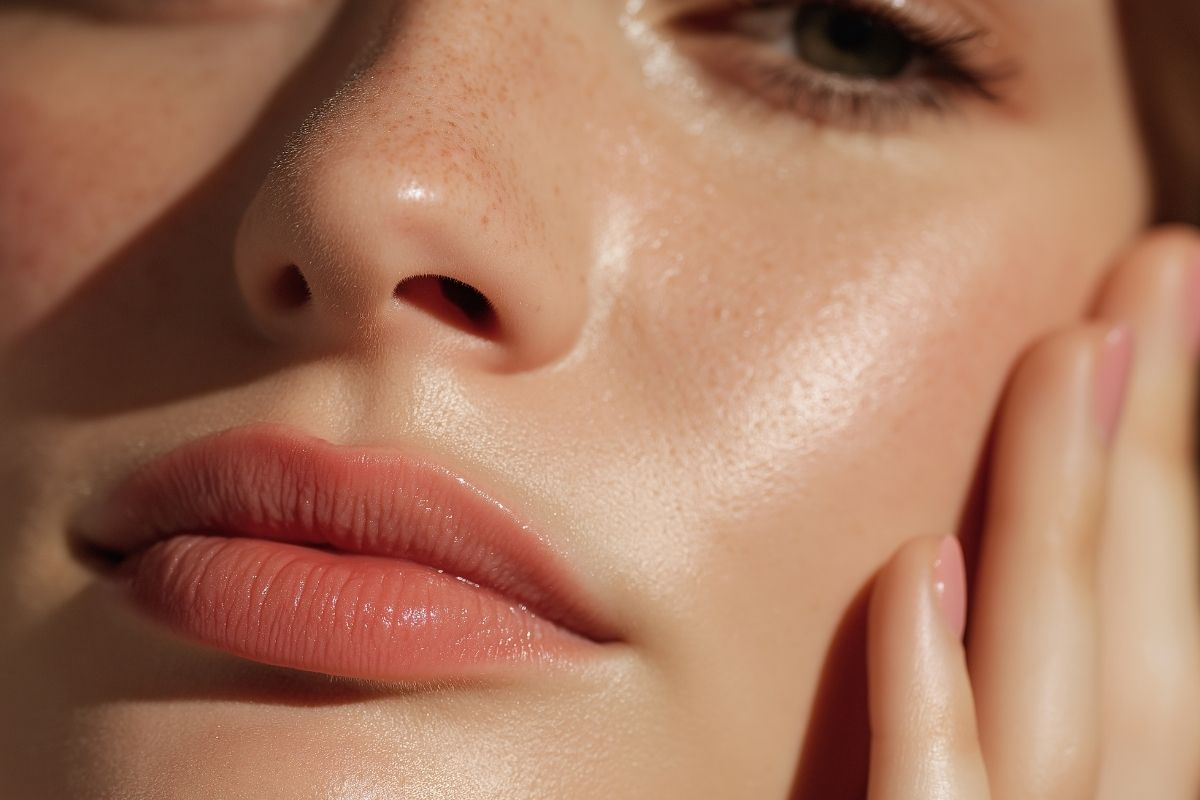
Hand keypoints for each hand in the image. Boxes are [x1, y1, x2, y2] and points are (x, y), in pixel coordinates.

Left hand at [865, 227, 1199, 798]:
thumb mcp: (964, 788)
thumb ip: (986, 704)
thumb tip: (952, 555)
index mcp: (1114, 795)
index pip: (1160, 641)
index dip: (1170, 473)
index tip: (1157, 314)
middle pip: (1138, 645)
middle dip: (1156, 452)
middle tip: (1160, 265)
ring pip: (1059, 704)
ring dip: (1066, 520)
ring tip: (1074, 348)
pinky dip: (931, 702)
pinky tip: (914, 564)